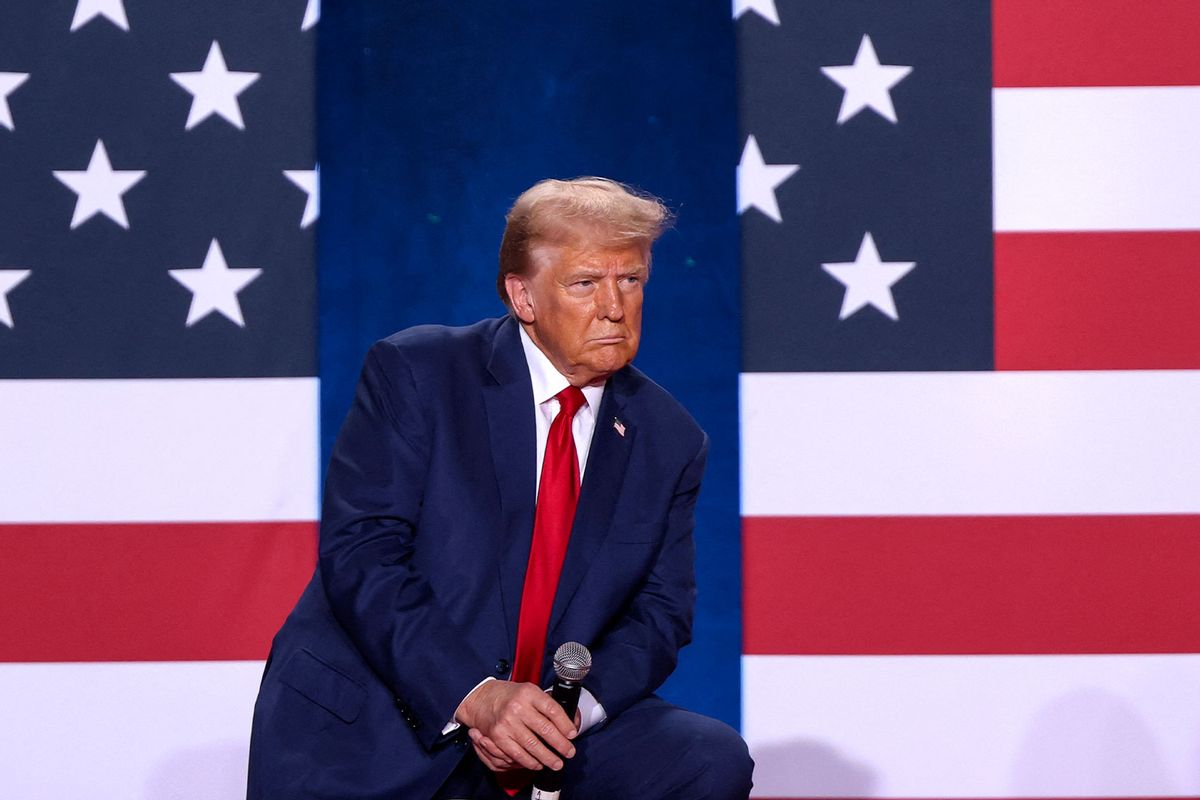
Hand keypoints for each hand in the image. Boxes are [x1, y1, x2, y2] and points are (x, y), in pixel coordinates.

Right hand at [454, 680, 576, 772]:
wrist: (482, 698)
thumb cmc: (510, 696)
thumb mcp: (530, 692)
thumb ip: (547, 704)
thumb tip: (570, 722)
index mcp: (529, 693)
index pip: (552, 709)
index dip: (565, 724)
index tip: (572, 734)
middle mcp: (518, 707)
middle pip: (545, 729)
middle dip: (560, 745)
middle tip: (569, 752)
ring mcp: (507, 722)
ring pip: (532, 745)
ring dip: (547, 758)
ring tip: (557, 763)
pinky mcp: (498, 736)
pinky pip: (517, 754)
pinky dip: (530, 762)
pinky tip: (538, 764)